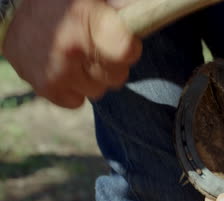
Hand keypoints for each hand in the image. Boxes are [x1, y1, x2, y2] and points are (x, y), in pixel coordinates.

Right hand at [3, 0, 141, 107]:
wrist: (12, 6)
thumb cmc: (66, 1)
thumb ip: (125, 8)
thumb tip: (145, 17)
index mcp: (86, 20)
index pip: (128, 51)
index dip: (130, 48)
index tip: (122, 40)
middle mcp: (70, 49)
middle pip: (117, 76)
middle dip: (113, 62)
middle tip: (97, 46)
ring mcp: (55, 71)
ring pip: (98, 90)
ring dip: (92, 76)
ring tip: (79, 55)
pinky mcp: (42, 86)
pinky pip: (76, 101)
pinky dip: (74, 88)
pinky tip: (66, 68)